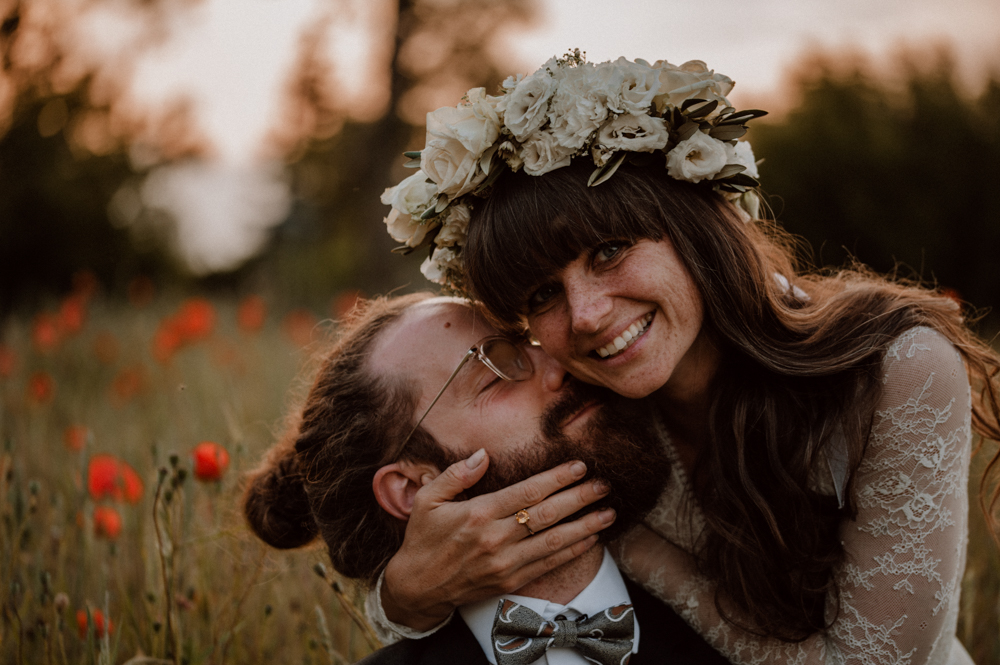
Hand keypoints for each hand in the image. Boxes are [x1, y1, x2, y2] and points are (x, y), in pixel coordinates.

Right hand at [381, 449, 615, 630]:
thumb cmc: (423, 538)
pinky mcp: (510, 581)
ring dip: (585, 526)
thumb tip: (482, 454)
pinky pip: (548, 565)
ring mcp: (505, 562)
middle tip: (604, 485)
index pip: (527, 492)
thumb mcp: (427, 499)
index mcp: (478, 513)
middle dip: (579, 498)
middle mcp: (495, 538)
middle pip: (547, 514)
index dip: (556, 478)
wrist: (418, 587)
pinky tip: (590, 539)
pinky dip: (572, 551)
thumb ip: (456, 475)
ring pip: (554, 542)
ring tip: (608, 513)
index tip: (579, 467)